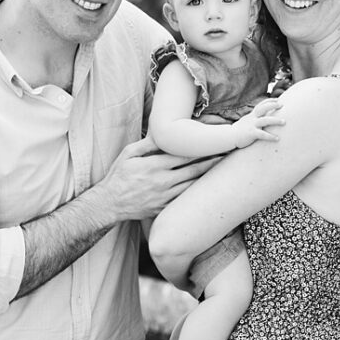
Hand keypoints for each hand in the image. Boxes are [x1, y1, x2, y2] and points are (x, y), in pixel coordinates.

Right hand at [98, 136, 217, 219]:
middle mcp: (163, 182)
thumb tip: (164, 131)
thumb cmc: (118, 176)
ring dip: (210, 178)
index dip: (203, 148)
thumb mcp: (128, 154)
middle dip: (214, 161)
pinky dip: (198, 193)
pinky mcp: (165, 208)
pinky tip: (209, 188)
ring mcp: (165, 197)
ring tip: (226, 170)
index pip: (185, 155)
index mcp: (155, 166)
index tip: (217, 142)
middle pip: (195, 170)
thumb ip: (147, 143)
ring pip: (194, 186)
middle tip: (229, 154)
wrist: (110, 204)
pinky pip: (186, 199)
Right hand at [231, 98, 284, 148]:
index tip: (278, 100)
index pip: (261, 104)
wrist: (230, 136)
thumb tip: (263, 116)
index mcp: (252, 114)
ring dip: (275, 120)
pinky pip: (262, 134)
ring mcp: (252, 125)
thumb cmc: (240, 129)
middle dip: (273, 105)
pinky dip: (270, 136)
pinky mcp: (251, 133)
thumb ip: (255, 117)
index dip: (270, 101)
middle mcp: (253, 118)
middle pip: (263, 108)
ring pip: (265, 120)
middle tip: (282, 105)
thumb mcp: (247, 120)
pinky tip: (277, 138)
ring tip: (284, 122)